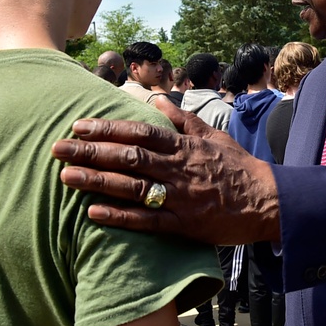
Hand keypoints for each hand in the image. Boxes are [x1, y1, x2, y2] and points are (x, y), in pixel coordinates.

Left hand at [51, 115, 280, 244]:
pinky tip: (93, 213)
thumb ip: (183, 120)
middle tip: (57, 148)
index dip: (107, 128)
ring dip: (97, 180)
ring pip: (132, 186)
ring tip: (66, 176)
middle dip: (91, 151)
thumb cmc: (238, 167)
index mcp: (183, 146)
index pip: (139, 132)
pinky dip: (120, 217)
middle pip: (128, 156)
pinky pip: (147, 221)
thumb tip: (157, 100)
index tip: (79, 125)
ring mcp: (180, 197)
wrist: (267, 201)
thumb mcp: (213, 136)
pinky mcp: (184, 225)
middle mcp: (178, 168)